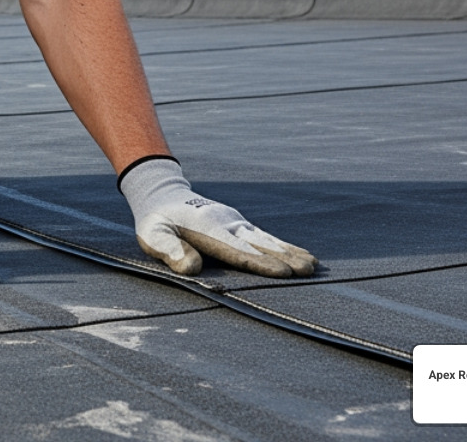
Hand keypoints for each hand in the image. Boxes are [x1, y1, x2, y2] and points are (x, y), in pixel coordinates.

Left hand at [119, 157, 315, 277]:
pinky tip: (301, 255)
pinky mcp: (239, 223)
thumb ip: (169, 250)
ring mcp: (235, 221)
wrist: (162, 193)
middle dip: (284, 258)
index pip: (237, 249)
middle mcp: (227, 222)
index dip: (260, 262)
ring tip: (313, 265)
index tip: (283, 272)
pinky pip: (264, 235)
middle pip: (259, 244)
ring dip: (290, 252)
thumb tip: (191, 267)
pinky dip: (284, 245)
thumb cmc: (156, 221)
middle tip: (308, 271)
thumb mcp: (153, 235)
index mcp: (207, 227)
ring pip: (266, 239)